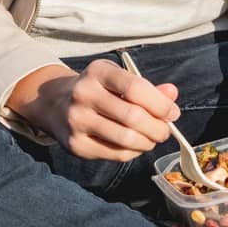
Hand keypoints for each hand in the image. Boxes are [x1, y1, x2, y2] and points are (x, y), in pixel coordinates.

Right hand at [6, 60, 179, 160]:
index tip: (173, 113)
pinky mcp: (76, 145)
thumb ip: (147, 88)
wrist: (55, 103)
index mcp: (98, 72)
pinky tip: (136, 146)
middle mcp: (83, 94)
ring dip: (148, 143)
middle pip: (133, 117)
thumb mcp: (118, 79)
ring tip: (152, 139)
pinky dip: (133, 153)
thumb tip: (172, 94)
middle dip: (157, 127)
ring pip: (125, 139)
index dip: (160, 104)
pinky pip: (115, 154)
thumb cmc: (98, 89)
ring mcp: (77, 121)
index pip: (135, 88)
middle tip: (165, 131)